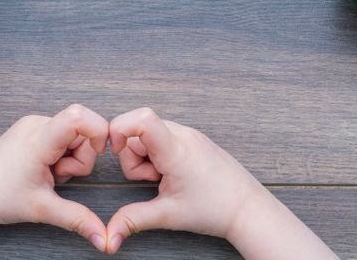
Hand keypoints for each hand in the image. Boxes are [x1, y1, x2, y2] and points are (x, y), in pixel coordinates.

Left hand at [0, 104, 109, 250]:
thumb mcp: (42, 209)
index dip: (99, 130)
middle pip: (81, 131)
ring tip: (47, 174)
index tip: (101, 152)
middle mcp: (36, 124)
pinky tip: (42, 168)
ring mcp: (32, 125)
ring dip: (69, 159)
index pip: (79, 116)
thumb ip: (77, 220)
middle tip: (57, 177)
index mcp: (39, 139)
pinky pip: (60, 136)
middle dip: (80, 158)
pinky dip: (59, 154)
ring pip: (72, 136)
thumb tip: (103, 239)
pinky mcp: (30, 129)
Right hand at [105, 107, 264, 249]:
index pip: (142, 119)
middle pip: (138, 130)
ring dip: (146, 156)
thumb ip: (133, 220)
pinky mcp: (193, 139)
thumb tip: (109, 236)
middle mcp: (184, 135)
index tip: (115, 151)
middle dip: (133, 155)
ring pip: (149, 134)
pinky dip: (158, 154)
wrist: (247, 208)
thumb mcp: (168, 216)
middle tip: (152, 179)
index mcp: (177, 150)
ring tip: (164, 178)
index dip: (119, 129)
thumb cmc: (215, 209)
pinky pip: (163, 137)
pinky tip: (171, 173)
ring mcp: (190, 135)